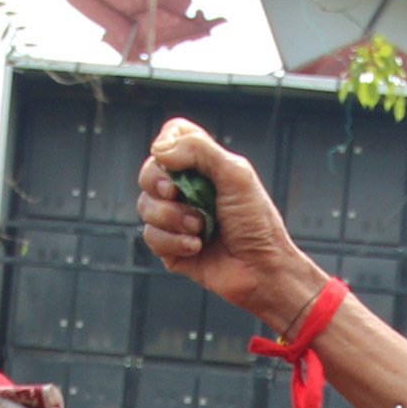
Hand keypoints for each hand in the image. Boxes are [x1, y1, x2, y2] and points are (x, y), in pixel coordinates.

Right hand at [138, 121, 322, 328]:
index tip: (173, 160)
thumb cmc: (256, 222)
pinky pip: (151, 236)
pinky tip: (197, 247)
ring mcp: (176, 219)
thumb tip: (158, 149)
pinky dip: (173, 241)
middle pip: (149, 172)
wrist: (261, 270)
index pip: (172, 137)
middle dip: (158, 183)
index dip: (166, 142)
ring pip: (145, 205)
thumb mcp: (235, 175)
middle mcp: (187, 190)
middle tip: (175, 194)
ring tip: (200, 228)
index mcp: (204, 166)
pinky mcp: (170, 247)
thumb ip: (199, 150)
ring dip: (172, 217)